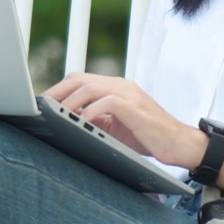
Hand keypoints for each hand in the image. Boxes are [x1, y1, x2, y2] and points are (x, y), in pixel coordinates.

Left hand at [42, 73, 201, 168]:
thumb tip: (68, 121)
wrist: (182, 144)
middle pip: (80, 78)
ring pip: (91, 87)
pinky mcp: (137, 108)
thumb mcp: (116, 127)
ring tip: (56, 115)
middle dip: (57, 92)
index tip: (42, 103)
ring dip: (69, 101)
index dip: (59, 89)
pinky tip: (81, 122)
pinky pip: (109, 102)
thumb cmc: (148, 137)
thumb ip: (96, 119)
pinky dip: (91, 111)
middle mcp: (121, 86)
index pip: (80, 80)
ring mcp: (130, 95)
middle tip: (41, 107)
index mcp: (116, 87)